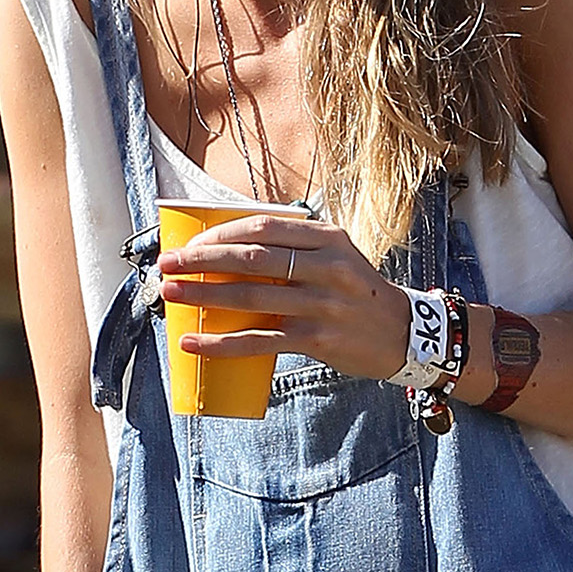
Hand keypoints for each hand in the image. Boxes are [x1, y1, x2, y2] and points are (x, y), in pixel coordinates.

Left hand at [158, 215, 410, 381]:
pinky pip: (261, 340)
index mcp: (329, 237)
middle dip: (202, 261)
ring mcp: (323, 304)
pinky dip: (222, 343)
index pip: (264, 227)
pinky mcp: (318, 340)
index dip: (221, 234)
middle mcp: (328, 266)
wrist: (405, 333)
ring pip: (251, 297)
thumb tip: (231, 248)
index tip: (190, 243)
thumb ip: (296, 247)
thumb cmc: (357, 292)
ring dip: (204, 296)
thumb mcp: (338, 255)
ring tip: (171, 295)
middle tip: (167, 265)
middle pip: (252, 259)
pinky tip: (194, 343)